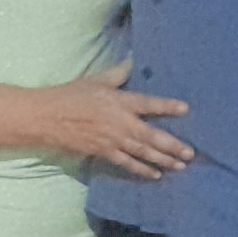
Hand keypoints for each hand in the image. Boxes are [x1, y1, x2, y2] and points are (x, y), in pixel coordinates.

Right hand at [34, 66, 193, 178]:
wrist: (46, 117)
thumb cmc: (69, 96)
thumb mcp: (95, 80)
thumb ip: (117, 73)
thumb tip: (132, 61)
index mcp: (119, 101)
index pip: (148, 104)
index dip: (167, 106)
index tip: (185, 109)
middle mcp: (120, 122)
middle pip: (152, 136)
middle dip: (173, 145)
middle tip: (190, 153)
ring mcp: (113, 140)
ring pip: (143, 152)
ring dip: (163, 160)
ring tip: (180, 165)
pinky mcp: (103, 152)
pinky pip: (127, 163)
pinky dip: (142, 169)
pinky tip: (155, 174)